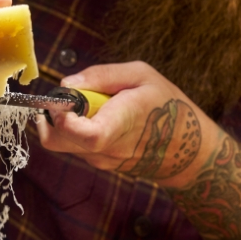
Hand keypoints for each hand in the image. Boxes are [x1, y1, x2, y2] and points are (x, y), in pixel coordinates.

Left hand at [35, 61, 216, 188]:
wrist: (188, 150)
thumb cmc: (168, 106)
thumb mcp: (142, 75)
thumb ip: (101, 76)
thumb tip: (67, 84)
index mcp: (122, 122)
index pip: (86, 134)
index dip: (63, 118)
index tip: (62, 100)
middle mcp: (108, 148)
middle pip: (57, 139)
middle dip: (52, 113)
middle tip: (71, 96)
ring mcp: (102, 160)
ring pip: (63, 142)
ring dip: (67, 121)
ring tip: (97, 106)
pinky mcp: (100, 164)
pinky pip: (76, 146)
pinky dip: (78, 129)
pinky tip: (103, 119)